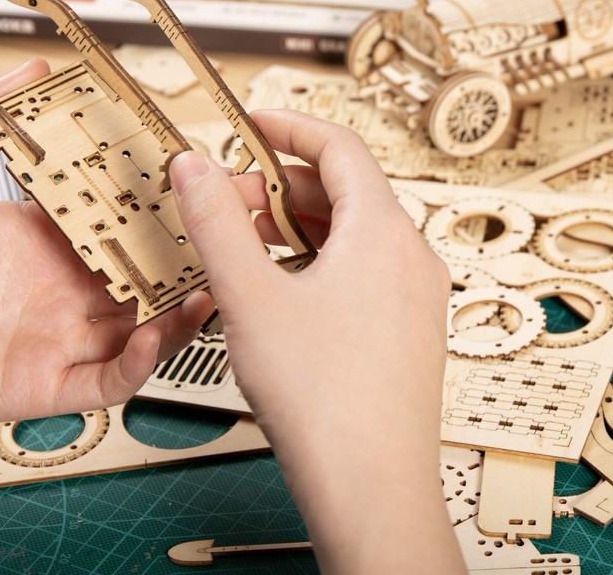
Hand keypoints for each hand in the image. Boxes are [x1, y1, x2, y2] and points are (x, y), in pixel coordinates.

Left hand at [0, 60, 212, 423]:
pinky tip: (154, 336)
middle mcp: (65, 290)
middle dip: (190, 266)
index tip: (199, 194)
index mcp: (51, 243)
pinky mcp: (48, 383)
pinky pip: (110, 380)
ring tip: (210, 292)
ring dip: (181, 316)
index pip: (127, 225)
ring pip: (144, 331)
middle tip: (227, 245)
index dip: (167, 213)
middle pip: (149, 279)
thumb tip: (32, 70)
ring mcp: (61, 338)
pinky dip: (140, 364)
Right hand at [170, 110, 464, 574]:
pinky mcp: (408, 326)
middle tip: (228, 203)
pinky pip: (363, 270)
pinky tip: (282, 289)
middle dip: (280, 188)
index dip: (290, 127)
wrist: (372, 487)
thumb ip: (218, 222)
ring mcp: (416, 293)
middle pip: (343, 190)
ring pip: (352, 233)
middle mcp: (411, 254)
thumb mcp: (251, 296)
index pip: (339, 146)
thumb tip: (196, 168)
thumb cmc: (325, 400)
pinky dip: (319, 262)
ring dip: (297, 227)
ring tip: (246, 248)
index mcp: (384, 230)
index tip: (252, 124)